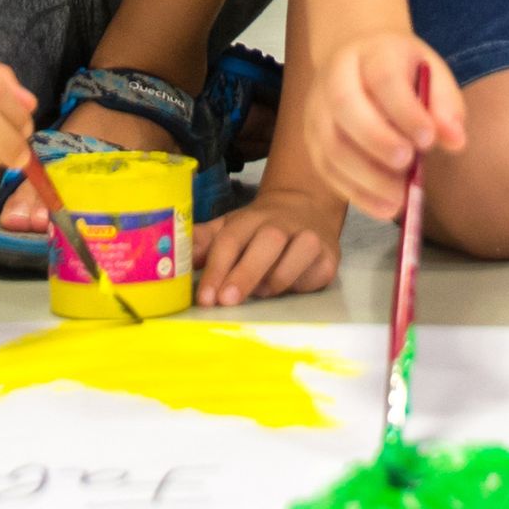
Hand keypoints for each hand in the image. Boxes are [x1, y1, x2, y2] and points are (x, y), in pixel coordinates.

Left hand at [194, 187, 344, 306]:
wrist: (307, 207)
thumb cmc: (259, 228)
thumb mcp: (229, 228)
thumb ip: (203, 242)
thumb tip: (178, 258)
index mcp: (251, 218)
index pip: (231, 240)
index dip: (216, 269)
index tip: (205, 298)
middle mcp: (282, 223)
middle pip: (266, 243)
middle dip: (245, 273)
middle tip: (227, 300)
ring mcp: (310, 237)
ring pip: (296, 257)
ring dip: (274, 281)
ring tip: (261, 292)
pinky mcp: (330, 256)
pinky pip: (315, 274)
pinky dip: (299, 285)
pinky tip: (289, 286)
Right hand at [304, 32, 464, 218]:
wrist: (357, 60)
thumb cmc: (402, 71)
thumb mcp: (431, 74)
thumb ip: (446, 106)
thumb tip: (456, 141)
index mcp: (371, 53)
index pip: (384, 78)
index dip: (405, 111)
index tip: (428, 140)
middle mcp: (335, 77)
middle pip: (346, 106)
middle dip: (378, 140)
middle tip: (407, 164)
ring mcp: (318, 109)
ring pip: (331, 144)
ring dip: (366, 176)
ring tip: (400, 196)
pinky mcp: (312, 139)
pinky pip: (327, 170)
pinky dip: (356, 193)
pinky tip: (384, 207)